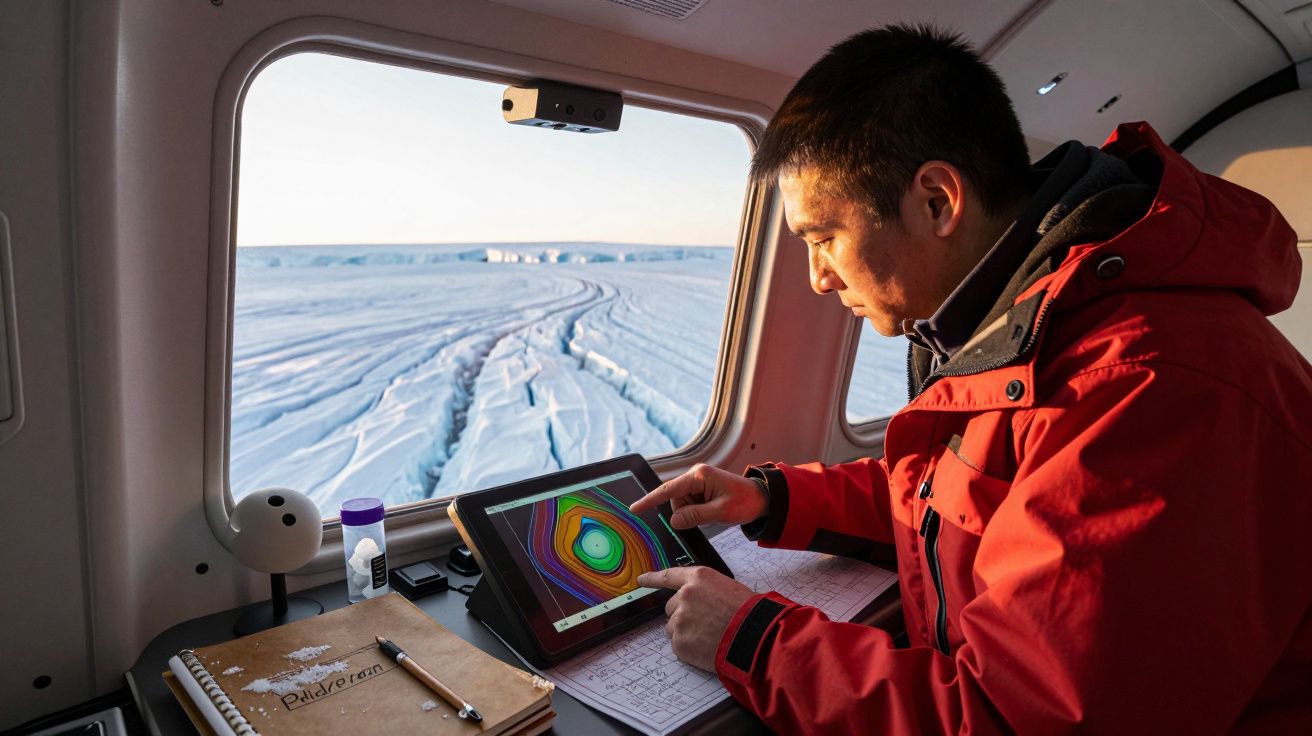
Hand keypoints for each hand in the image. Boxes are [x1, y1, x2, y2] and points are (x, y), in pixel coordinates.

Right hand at [629, 464, 766, 528]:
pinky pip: (690, 505)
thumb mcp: (720, 512)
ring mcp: (698, 481)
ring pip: (682, 505)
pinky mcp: (701, 488)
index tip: (635, 508)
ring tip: (714, 512)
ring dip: (694, 513)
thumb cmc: (745, 501)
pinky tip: (712, 511)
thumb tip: (674, 520)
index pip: (668, 490)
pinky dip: (697, 512)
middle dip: (686, 513)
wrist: (762, 498)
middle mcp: (696, 475)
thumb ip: (695, 516)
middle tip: (709, 515)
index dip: (650, 500)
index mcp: (699, 476)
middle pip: (675, 500)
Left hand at [638, 567, 755, 671]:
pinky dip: (690, 648)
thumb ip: (704, 590)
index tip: (641, 580)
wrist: (755, 637)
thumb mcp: (727, 588)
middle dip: (684, 615)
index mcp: (698, 578)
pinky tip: (707, 647)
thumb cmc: (748, 613)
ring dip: (687, 632)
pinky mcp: (680, 642)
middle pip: (671, 607)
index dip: (653, 578)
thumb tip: (694, 600)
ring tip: (709, 636)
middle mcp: (685, 596)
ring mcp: (680, 619)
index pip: (668, 575)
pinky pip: (678, 645)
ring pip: (674, 627)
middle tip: (706, 623)